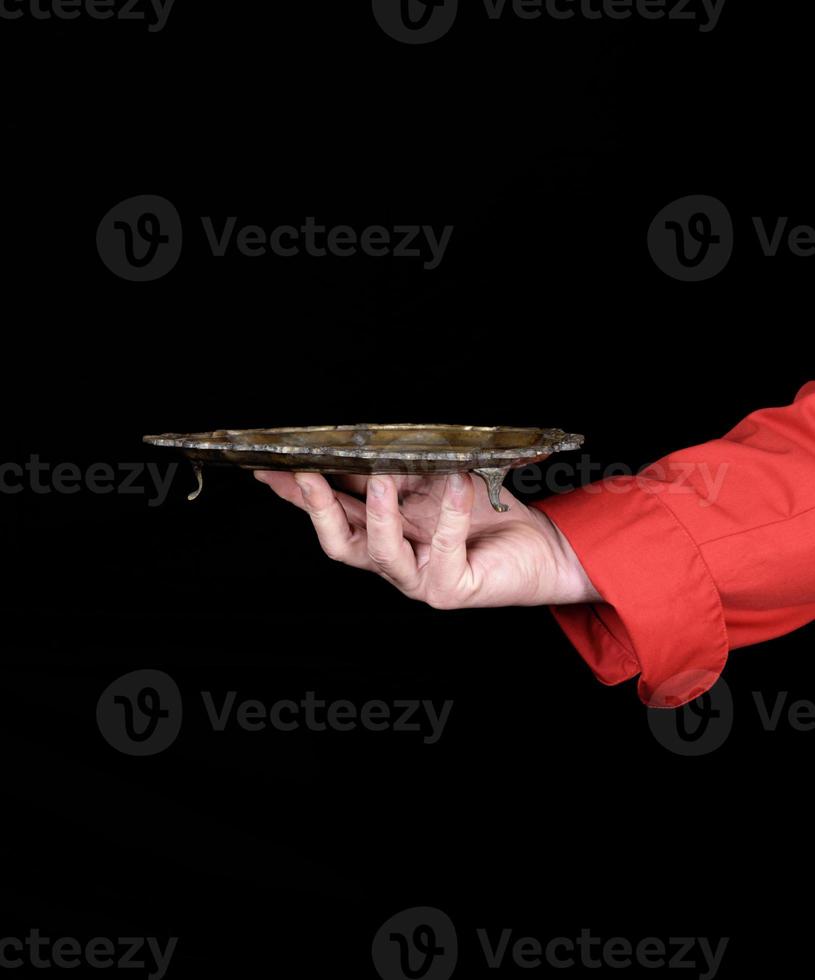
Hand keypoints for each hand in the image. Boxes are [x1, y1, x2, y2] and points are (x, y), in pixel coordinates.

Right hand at [254, 470, 600, 608]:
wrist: (538, 547)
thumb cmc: (486, 515)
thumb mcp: (436, 485)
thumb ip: (402, 473)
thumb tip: (367, 448)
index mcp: (382, 532)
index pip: (331, 511)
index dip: (297, 493)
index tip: (269, 467)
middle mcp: (393, 560)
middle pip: (340, 540)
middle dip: (319, 506)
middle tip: (307, 473)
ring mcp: (419, 578)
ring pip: (382, 552)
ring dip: (379, 513)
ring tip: (382, 478)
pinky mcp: (451, 589)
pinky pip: (446, 549)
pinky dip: (451, 514)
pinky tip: (457, 483)